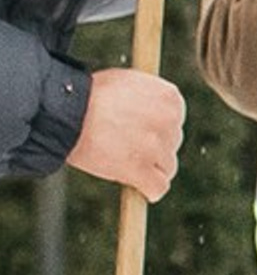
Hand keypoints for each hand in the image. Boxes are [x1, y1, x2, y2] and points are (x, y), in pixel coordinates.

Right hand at [66, 66, 183, 196]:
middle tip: (124, 144)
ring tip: (124, 162)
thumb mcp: (127, 83)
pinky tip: (139, 188)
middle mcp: (168, 120)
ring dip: (150, 168)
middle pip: (171, 143)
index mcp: (168, 97)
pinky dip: (150, 191)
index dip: (156, 126)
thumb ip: (149, 98)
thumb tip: (159, 112)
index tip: (138, 128)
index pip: (174, 119)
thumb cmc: (88, 95)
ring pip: (167, 167)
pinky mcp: (140, 169)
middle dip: (153, 147)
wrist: (64, 112)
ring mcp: (155, 146)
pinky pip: (158, 188)